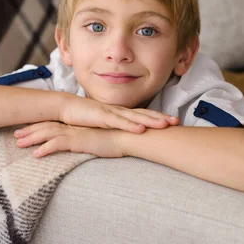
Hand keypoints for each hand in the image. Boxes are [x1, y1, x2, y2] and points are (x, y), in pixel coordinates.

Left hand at [14, 121, 123, 157]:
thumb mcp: (98, 138)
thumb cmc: (116, 138)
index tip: (28, 130)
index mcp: (77, 126)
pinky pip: (57, 144)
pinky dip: (45, 149)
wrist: (126, 136)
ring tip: (18, 143)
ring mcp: (75, 133)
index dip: (40, 126)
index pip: (54, 124)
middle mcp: (74, 127)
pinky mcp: (78, 141)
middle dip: (30, 130)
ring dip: (32, 138)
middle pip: (47, 127)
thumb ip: (88, 139)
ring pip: (48, 134)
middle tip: (16, 135)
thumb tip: (83, 143)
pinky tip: (35, 155)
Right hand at [58, 93, 177, 132]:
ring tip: (165, 125)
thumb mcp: (104, 123)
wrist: (66, 108)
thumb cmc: (85, 117)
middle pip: (144, 114)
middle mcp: (119, 111)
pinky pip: (118, 122)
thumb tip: (129, 135)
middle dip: (161, 118)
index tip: (174, 121)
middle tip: (177, 121)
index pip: (144, 114)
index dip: (159, 117)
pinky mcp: (101, 117)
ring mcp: (111, 113)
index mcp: (121, 113)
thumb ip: (116, 127)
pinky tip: (141, 129)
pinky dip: (130, 125)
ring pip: (134, 117)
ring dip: (150, 121)